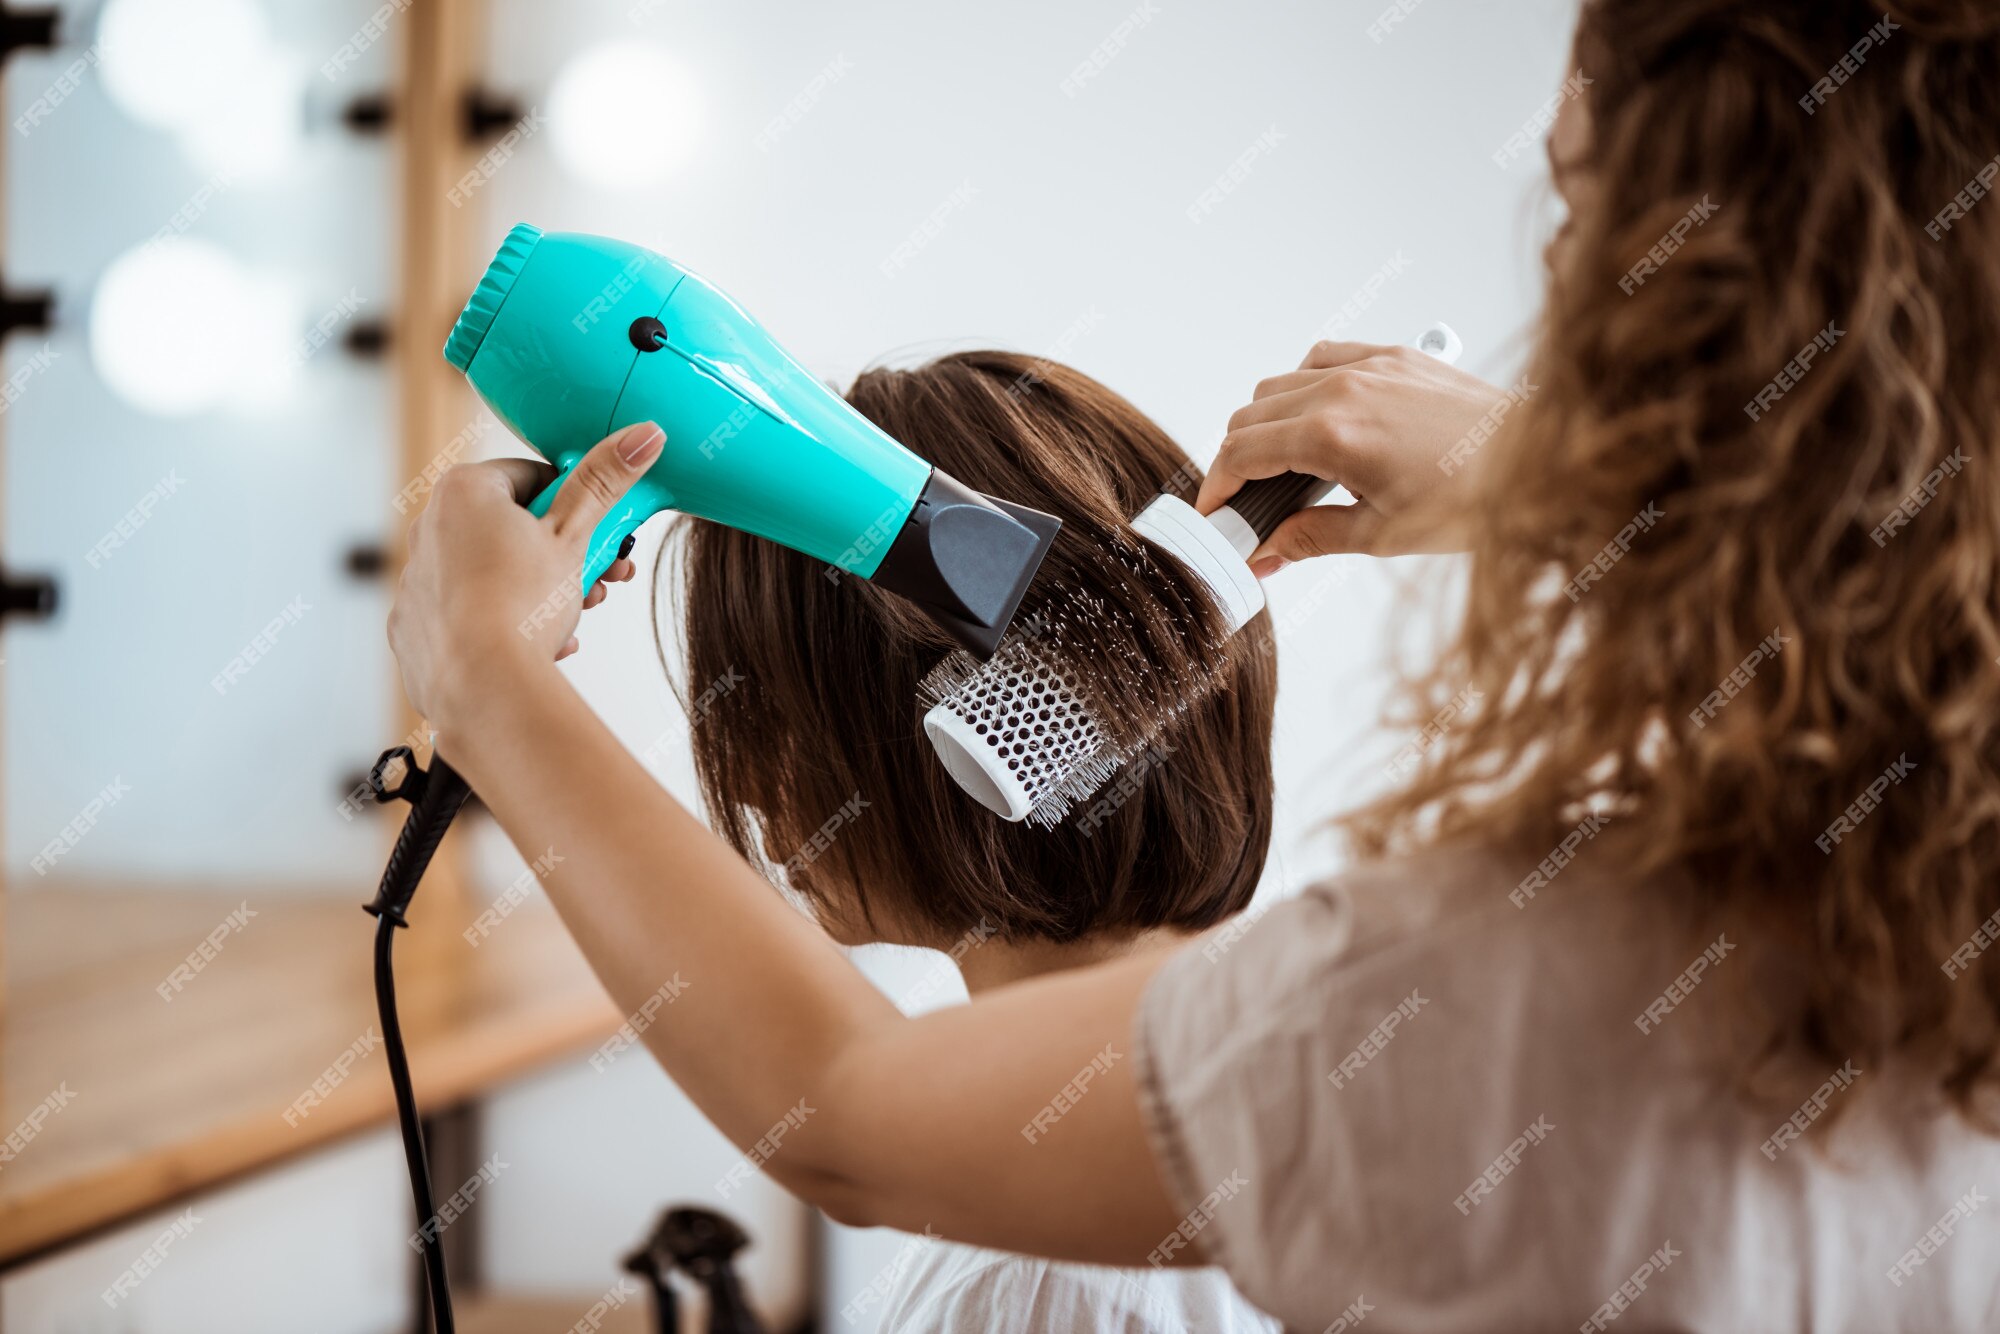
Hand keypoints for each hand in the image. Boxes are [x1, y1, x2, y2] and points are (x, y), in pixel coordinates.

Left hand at [387, 421, 662, 730]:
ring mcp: (416, 580)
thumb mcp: (577, 534)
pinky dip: (503, 624)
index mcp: (464, 491)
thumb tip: (643, 435)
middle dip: (565, 553)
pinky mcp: (413, 627)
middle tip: (600, 577)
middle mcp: (428, 526)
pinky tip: (540, 643)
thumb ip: (605, 480)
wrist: (483, 685)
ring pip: (493, 572)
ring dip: (541, 590)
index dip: (575, 503)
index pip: (532, 477)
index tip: (599, 530)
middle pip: (513, 526)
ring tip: (574, 615)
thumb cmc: (523, 603)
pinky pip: (469, 615)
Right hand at [1194, 341, 1514, 570]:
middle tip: (1248, 500)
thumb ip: (1308, 538)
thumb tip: (1263, 556)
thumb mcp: (1381, 535)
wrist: (1544, 464)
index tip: (1216, 512)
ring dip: (1267, 422)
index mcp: (1332, 436)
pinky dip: (1305, 387)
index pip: (1241, 452)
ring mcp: (1369, 365)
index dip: (1217, 487)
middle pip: (1250, 415)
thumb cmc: (1475, 501)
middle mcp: (1342, 389)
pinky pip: (1324, 357)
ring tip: (1285, 466)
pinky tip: (1321, 421)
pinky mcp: (1395, 355)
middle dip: (1237, 459)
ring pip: (1281, 383)